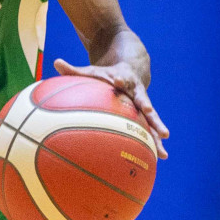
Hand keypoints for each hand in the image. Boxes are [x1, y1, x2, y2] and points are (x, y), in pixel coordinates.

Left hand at [53, 58, 169, 158]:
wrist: (132, 72)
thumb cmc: (107, 75)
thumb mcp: (92, 71)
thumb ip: (74, 70)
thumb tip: (55, 62)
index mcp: (124, 79)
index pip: (121, 78)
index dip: (120, 79)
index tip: (118, 80)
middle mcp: (137, 93)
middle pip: (143, 99)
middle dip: (146, 105)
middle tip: (148, 110)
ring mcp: (143, 105)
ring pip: (152, 118)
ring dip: (156, 129)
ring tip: (164, 141)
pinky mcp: (145, 116)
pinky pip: (150, 130)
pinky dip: (154, 142)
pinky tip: (160, 157)